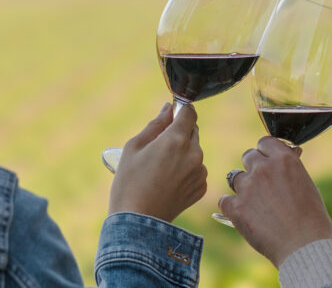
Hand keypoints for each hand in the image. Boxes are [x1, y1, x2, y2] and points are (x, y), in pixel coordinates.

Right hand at [109, 103, 207, 222]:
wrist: (137, 222)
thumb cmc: (130, 182)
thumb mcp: (134, 146)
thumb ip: (155, 124)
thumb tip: (169, 109)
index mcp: (176, 139)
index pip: (189, 112)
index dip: (180, 111)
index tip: (170, 116)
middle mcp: (194, 153)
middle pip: (193, 131)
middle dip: (179, 133)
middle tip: (158, 147)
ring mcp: (200, 172)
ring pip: (195, 151)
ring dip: (183, 152)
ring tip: (161, 168)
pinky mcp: (201, 187)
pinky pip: (196, 169)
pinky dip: (186, 170)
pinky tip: (168, 181)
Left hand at [219, 136, 331, 267]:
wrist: (305, 248)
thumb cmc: (312, 219)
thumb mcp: (307, 184)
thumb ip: (291, 168)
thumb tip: (288, 152)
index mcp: (284, 159)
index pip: (264, 142)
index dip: (266, 152)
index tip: (268, 162)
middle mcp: (263, 168)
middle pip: (247, 156)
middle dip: (253, 168)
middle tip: (261, 185)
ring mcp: (248, 187)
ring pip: (234, 177)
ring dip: (242, 188)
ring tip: (256, 205)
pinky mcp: (236, 207)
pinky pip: (225, 200)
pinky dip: (232, 208)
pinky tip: (244, 216)